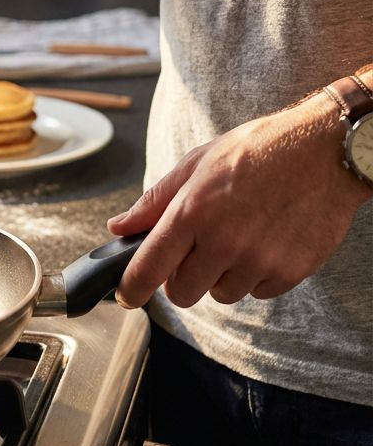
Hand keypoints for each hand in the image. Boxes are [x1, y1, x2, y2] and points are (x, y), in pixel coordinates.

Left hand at [108, 92, 371, 307]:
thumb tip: (119, 228)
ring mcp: (260, 259)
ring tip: (239, 236)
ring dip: (222, 275)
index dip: (131, 289)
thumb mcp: (196, 164)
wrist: (326, 149)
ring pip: (222, 294)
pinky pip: (258, 291)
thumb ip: (154, 202)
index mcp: (193, 212)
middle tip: (195, 252)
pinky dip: (256, 275)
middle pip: (182, 293)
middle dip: (181, 279)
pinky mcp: (291, 271)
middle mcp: (224, 241)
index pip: (149, 267)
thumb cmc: (257, 150)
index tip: (125, 296)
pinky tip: (266, 241)